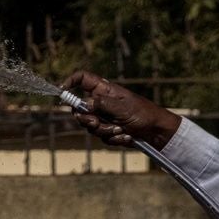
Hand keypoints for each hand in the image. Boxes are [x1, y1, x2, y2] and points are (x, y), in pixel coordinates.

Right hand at [64, 71, 179, 148]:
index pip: (83, 79)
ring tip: (121, 131)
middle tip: (96, 123)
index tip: (62, 91)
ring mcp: (104, 117)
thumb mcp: (123, 108)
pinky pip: (100, 136)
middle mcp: (102, 102)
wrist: (157, 133)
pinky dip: (112, 139)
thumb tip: (84, 104)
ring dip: (104, 131)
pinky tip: (126, 136)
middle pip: (79, 109)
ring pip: (90, 126)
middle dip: (87, 119)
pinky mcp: (108, 130)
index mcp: (105, 90)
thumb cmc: (144, 114)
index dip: (70, 82)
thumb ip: (102, 105)